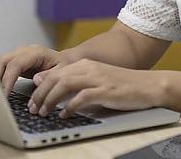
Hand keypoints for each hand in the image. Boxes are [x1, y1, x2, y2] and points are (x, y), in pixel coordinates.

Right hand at [0, 44, 70, 95]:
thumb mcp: (62, 71)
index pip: (16, 64)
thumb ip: (50, 76)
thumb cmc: (63, 66)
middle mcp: (23, 51)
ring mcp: (16, 54)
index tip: (3, 95)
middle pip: (2, 61)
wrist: (64, 60)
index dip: (8, 80)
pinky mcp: (12, 60)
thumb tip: (36, 80)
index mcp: (35, 53)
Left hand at [27, 58, 162, 117]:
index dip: (41, 86)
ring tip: (44, 112)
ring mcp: (97, 78)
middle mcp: (89, 68)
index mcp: (86, 64)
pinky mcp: (105, 90)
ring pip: (65, 85)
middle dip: (41, 94)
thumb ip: (76, 82)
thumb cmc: (122, 86)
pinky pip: (82, 97)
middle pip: (56, 77)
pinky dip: (70, 107)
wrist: (147, 86)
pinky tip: (64, 115)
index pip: (56, 72)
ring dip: (51, 99)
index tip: (32, 99)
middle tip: (33, 109)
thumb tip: (52, 88)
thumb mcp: (97, 80)